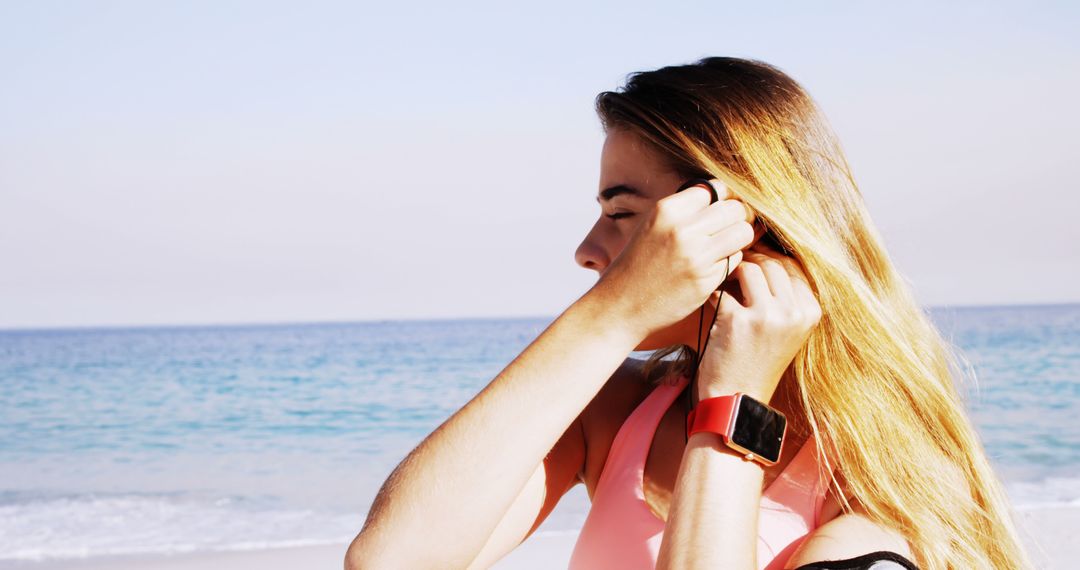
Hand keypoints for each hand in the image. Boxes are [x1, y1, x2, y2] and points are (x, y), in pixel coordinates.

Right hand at [590, 179, 756, 340]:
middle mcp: (682, 229)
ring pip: (743, 232)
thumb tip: (728, 197)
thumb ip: (686, 211)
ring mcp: (695, 256)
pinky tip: (712, 267)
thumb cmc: (638, 265)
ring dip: (739, 239)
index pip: (716, 188)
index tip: (721, 210)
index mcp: (667, 210)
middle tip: (727, 230)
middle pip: (735, 208)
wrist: (620, 306)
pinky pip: (736, 259)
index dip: (724, 198)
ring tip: (724, 247)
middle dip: (737, 218)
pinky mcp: (705, 280)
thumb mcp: (653, 226)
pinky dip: (730, 262)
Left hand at [695, 238, 821, 402]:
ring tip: (725, 286)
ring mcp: (768, 316)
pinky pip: (722, 289)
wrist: (737, 400)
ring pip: (750, 268)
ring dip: (733, 273)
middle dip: (751, 260)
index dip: (770, 258)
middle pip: (772, 263)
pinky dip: (714, 293)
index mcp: (810, 312)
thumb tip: (767, 251)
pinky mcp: (738, 321)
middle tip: (735, 270)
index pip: (793, 266)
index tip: (754, 262)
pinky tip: (712, 305)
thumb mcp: (786, 329)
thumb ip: (785, 296)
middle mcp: (794, 313)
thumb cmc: (757, 362)